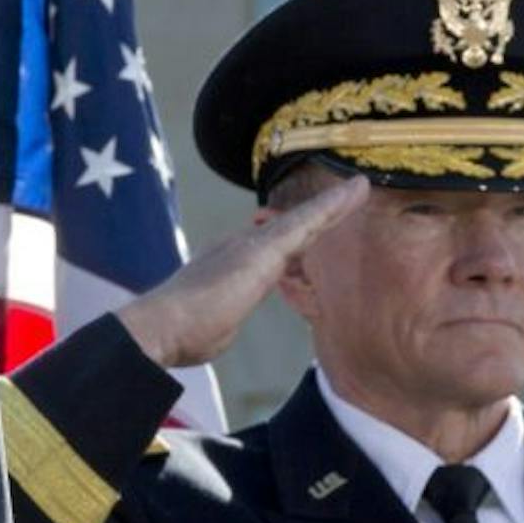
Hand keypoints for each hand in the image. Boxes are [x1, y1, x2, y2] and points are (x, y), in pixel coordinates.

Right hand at [117, 175, 368, 367]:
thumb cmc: (184, 334)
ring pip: (303, 220)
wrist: (164, 326)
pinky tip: (356, 191)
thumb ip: (224, 320)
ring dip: (332, 205)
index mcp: (229, 263)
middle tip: (344, 200)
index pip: (268, 251)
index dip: (289, 247)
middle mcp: (240, 245)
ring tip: (359, 188)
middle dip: (316, 217)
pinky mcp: (268, 248)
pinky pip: (309, 220)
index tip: (306, 243)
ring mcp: (254, 244)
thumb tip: (220, 326)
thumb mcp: (214, 327)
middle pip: (289, 229)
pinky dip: (333, 205)